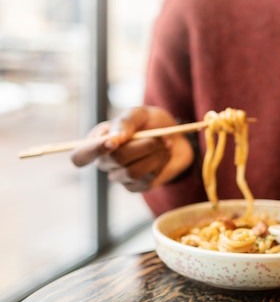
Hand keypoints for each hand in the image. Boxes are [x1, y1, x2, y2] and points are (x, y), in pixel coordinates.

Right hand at [71, 106, 193, 191]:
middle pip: (115, 160)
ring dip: (155, 156)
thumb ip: (124, 123)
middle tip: (160, 137)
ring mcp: (119, 176)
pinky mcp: (136, 186)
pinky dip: (160, 164)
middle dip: (143, 146)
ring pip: (132, 172)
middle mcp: (105, 161)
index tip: (112, 143)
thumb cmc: (151, 123)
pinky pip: (146, 180)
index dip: (93, 151)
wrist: (176, 137)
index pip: (80, 156)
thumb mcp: (139, 114)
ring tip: (165, 144)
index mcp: (98, 141)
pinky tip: (164, 155)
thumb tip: (113, 139)